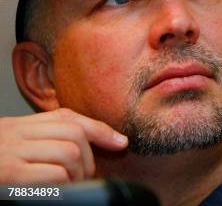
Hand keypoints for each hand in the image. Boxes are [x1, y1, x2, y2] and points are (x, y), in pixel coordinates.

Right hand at [0, 108, 127, 183]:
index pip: (68, 118)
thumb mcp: (14, 149)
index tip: (121, 142)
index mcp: (17, 126)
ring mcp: (11, 155)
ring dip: (78, 174)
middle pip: (74, 134)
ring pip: (70, 153)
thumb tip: (88, 147)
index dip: (100, 129)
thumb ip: (43, 141)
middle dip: (88, 159)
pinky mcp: (10, 176)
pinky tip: (56, 193)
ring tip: (68, 186)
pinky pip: (55, 175)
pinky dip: (65, 186)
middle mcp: (14, 134)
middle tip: (82, 177)